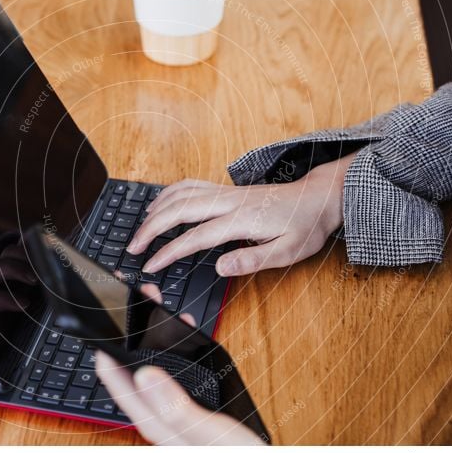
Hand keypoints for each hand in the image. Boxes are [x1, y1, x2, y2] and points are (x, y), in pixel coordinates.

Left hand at [95, 284, 264, 444]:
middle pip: (133, 370)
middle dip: (132, 334)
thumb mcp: (207, 432)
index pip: (117, 383)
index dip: (107, 351)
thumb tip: (143, 375)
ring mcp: (175, 411)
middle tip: (137, 301)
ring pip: (153, 368)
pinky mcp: (191, 408)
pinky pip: (175, 373)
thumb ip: (176, 407)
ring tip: (158, 308)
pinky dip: (176, 348)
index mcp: (155, 420)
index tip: (105, 322)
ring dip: (153, 337)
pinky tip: (184, 336)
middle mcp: (160, 415)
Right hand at [126, 154, 355, 275]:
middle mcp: (229, 201)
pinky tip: (160, 204)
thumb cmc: (305, 226)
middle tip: (133, 247)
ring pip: (181, 193)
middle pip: (178, 210)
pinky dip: (169, 193)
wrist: (318, 197)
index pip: (195, 237)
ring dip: (156, 209)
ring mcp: (226, 191)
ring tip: (140, 228)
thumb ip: (252, 259)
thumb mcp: (287, 252)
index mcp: (242, 219)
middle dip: (150, 228)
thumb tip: (219, 267)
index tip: (151, 265)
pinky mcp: (226, 188)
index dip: (169, 252)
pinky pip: (191, 185)